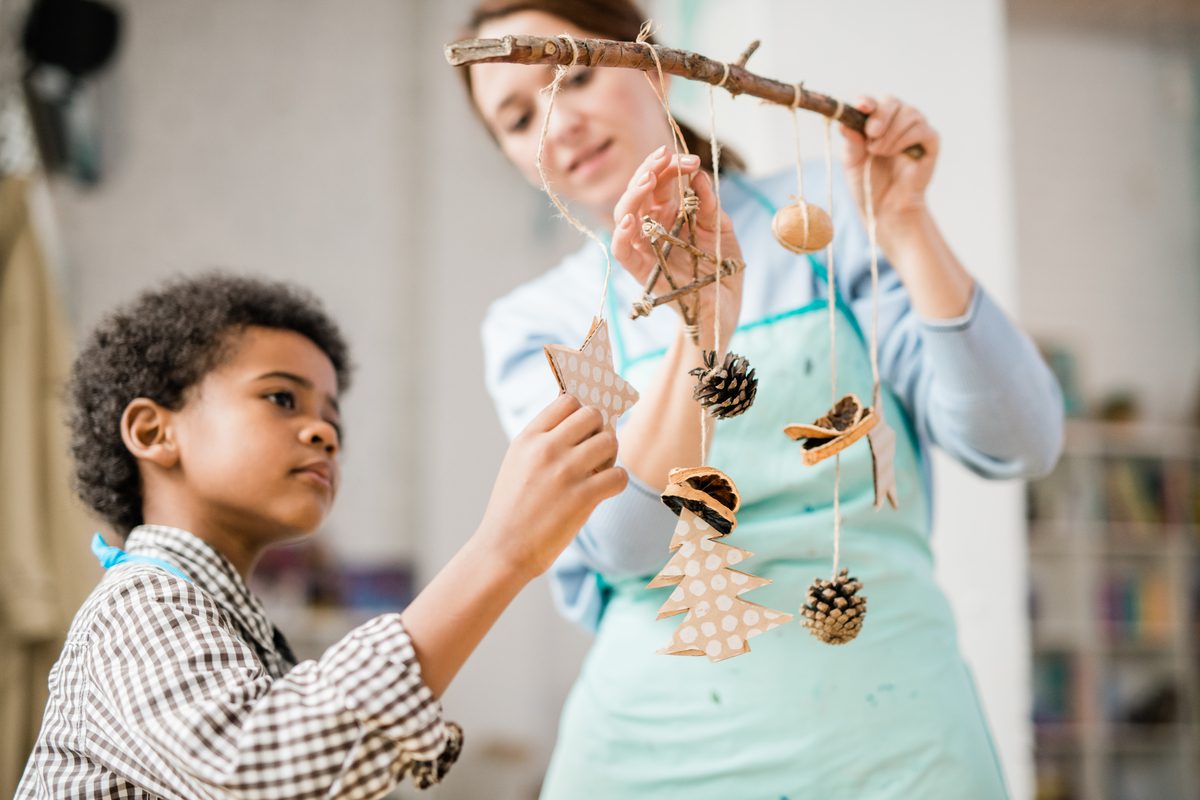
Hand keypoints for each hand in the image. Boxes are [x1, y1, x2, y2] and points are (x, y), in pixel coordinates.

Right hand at [476, 394, 626, 579]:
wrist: (503, 549)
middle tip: (594, 453)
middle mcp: (547, 449)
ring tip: (599, 472)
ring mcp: (565, 471)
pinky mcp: (583, 497)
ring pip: (610, 441)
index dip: (580, 413)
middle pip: (592, 415)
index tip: (581, 431)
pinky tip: (604, 491)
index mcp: (528, 438)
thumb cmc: (512, 509)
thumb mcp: (517, 464)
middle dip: (599, 431)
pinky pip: (619, 475)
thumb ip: (542, 442)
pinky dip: (616, 482)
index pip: (567, 401)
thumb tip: (579, 422)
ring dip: (610, 457)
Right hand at [611, 147, 743, 351]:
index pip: (662, 181)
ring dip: (632, 195)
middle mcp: (654, 226)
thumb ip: (710, 204)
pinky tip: (629, 220)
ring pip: (625, 216)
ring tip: (647, 179)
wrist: (726, 306)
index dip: (670, 166)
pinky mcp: (642, 271)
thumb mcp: (722, 229)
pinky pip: (623, 252)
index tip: (689, 160)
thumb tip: (698, 175)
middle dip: (649, 170)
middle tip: (664, 158)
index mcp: (672, 212)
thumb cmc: (722, 267)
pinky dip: (621, 236)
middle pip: (640, 192)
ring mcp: (646, 247)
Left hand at [841, 96, 939, 243]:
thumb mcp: (852, 163)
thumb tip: (843, 124)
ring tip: (879, 152)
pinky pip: (923, 129)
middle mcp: (896, 121)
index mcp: (875, 122)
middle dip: (881, 116)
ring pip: (909, 113)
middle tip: (871, 135)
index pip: (872, 103)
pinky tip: (895, 152)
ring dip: (892, 132)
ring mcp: (915, 130)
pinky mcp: (930, 143)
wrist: (885, 207)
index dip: (867, 101)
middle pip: (892, 102)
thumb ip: (851, 143)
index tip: (862, 107)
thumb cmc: (867, 183)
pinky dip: (907, 138)